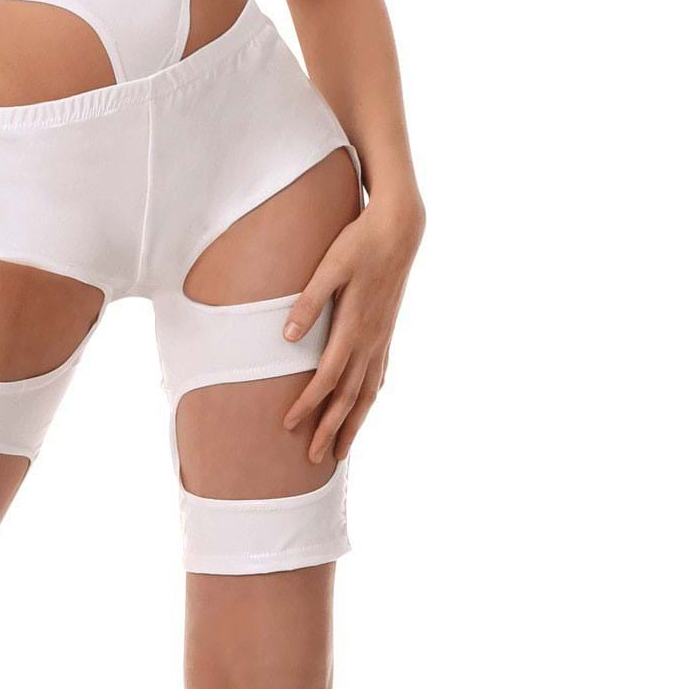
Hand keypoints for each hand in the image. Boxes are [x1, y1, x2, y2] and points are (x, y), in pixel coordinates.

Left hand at [281, 193, 424, 464]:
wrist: (400, 228)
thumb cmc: (360, 243)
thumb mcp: (330, 266)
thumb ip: (309, 301)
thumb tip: (289, 338)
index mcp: (355, 326)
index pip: (329, 377)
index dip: (309, 403)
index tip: (289, 425)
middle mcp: (371, 340)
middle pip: (350, 397)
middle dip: (331, 430)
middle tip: (314, 460)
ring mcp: (383, 338)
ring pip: (369, 392)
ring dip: (353, 423)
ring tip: (341, 451)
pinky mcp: (388, 331)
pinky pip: (379, 375)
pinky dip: (370, 398)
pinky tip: (365, 407)